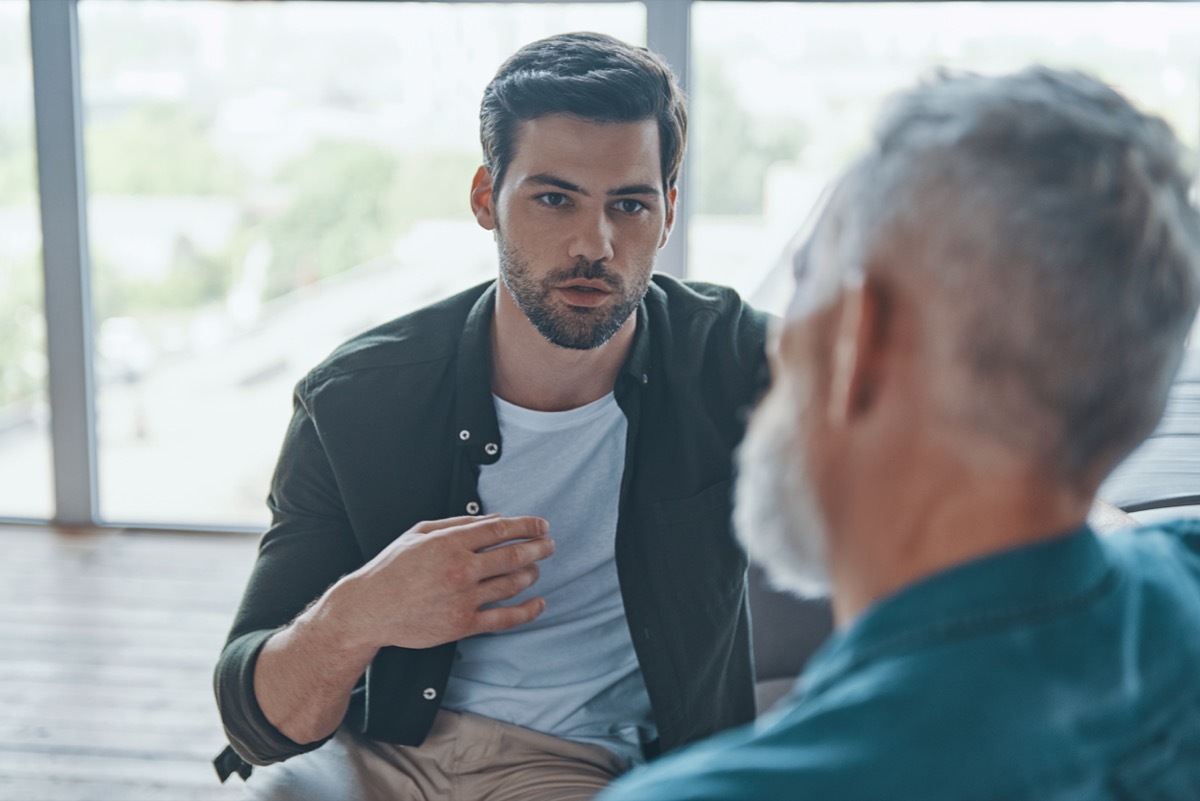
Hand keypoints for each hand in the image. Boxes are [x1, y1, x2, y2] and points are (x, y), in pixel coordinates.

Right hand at [338, 514, 554, 650]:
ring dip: (531, 574)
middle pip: (513, 556)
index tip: (541, 526)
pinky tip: (539, 604)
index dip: (527, 526)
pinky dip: (527, 611)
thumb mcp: (420, 534)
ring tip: (537, 568)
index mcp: (449, 543)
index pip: (500, 530)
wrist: (369, 609)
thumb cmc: (392, 568)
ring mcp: (463, 598)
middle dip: (538, 548)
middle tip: (549, 544)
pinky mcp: (462, 624)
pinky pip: (504, 618)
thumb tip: (495, 520)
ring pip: (511, 584)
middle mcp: (460, 569)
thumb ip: (458, 524)